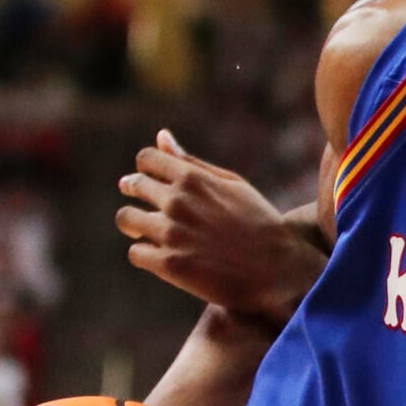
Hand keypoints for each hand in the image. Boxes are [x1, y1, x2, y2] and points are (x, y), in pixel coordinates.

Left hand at [116, 131, 323, 320]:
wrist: (278, 269)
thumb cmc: (258, 222)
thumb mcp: (231, 184)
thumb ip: (191, 161)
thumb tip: (161, 135)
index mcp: (193, 178)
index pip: (146, 159)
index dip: (147, 169)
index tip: (154, 180)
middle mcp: (177, 202)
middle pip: (133, 185)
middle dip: (138, 193)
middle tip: (153, 209)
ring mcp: (171, 233)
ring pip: (126, 219)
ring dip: (135, 225)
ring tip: (148, 233)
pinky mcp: (169, 265)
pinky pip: (136, 253)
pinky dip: (146, 255)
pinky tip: (163, 257)